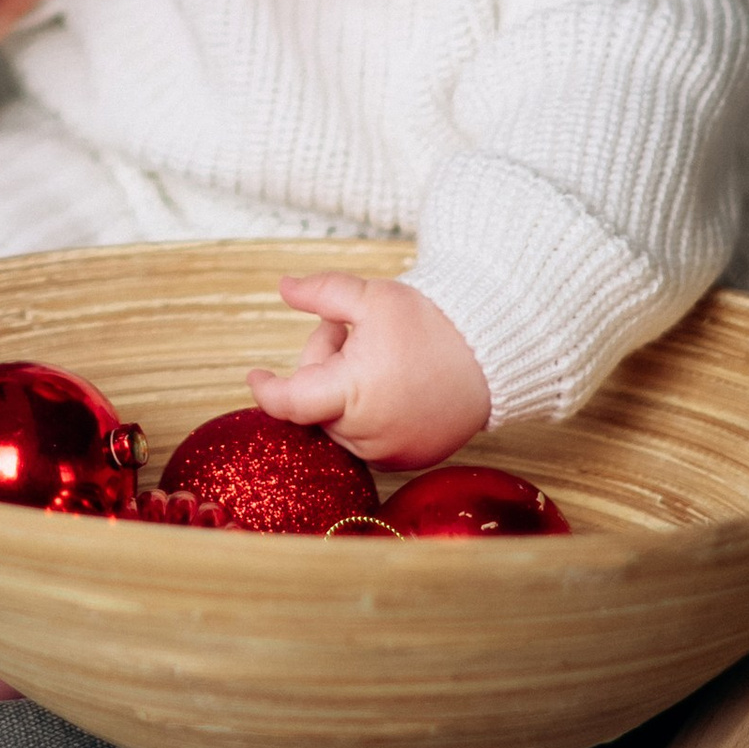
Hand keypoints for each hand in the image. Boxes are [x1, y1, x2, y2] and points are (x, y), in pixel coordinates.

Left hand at [247, 271, 491, 468]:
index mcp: (353, 395)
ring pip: (341, 422)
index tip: (254, 375)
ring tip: (380, 356)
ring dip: (346, 392)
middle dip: (323, 367)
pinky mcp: (409, 461)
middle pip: (317, 404)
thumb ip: (322, 293)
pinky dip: (369, 413)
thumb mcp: (373, 297)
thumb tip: (283, 286)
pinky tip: (395, 383)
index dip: (267, 389)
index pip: (289, 404)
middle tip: (352, 332)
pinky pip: (369, 438)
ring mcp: (390, 454)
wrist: (494, 355)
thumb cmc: (433, 324)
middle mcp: (368, 435)